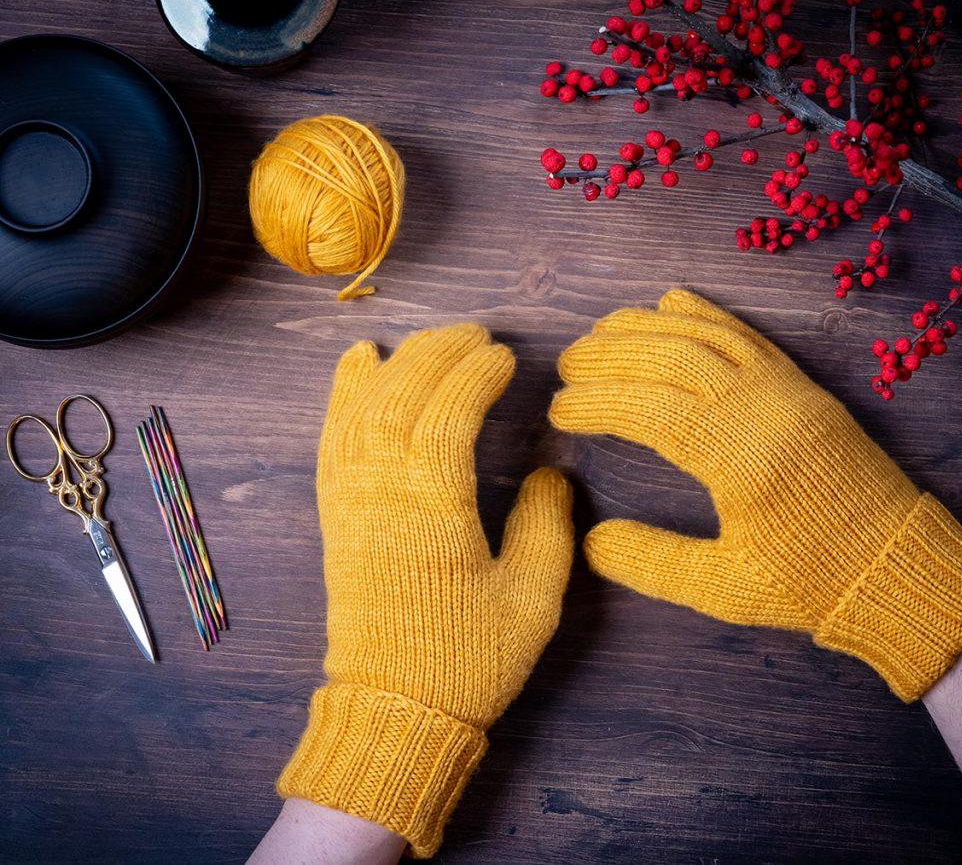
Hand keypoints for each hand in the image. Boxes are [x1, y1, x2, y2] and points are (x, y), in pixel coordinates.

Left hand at [279, 324, 573, 856]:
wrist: (394, 710)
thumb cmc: (468, 659)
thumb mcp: (533, 599)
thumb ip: (547, 525)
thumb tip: (550, 468)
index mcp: (432, 509)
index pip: (447, 414)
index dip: (476, 374)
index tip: (506, 354)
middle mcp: (381, 492)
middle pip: (399, 396)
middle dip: (437, 352)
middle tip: (475, 332)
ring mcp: (350, 501)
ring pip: (361, 409)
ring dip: (395, 363)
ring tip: (428, 337)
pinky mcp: (335, 514)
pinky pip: (332, 438)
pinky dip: (342, 393)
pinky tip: (357, 363)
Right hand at [550, 290, 961, 701]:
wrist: (896, 565)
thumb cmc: (809, 585)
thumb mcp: (725, 591)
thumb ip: (653, 563)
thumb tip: (591, 539)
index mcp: (743, 462)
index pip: (652, 411)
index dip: (598, 403)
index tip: (559, 410)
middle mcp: (764, 410)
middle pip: (673, 359)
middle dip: (610, 356)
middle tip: (567, 365)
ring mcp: (787, 389)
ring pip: (706, 336)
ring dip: (646, 327)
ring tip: (598, 333)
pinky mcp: (802, 383)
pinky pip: (745, 333)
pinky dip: (702, 313)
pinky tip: (669, 303)